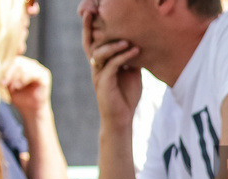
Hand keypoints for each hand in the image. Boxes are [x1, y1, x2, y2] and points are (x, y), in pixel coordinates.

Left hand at [2, 56, 51, 118]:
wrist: (30, 109)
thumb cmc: (18, 96)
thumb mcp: (6, 83)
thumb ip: (2, 73)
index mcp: (20, 62)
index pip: (10, 57)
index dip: (3, 66)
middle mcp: (29, 62)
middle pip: (16, 61)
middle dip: (8, 73)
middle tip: (4, 84)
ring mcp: (38, 67)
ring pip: (23, 66)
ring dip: (15, 78)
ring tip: (13, 87)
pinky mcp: (44, 75)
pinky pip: (33, 73)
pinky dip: (24, 79)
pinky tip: (19, 86)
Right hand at [81, 11, 141, 129]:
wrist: (121, 119)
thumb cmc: (126, 96)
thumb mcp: (131, 73)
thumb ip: (131, 58)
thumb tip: (139, 44)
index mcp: (100, 62)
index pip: (94, 40)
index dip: (91, 26)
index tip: (94, 10)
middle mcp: (96, 66)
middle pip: (88, 42)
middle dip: (89, 26)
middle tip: (93, 11)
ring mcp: (98, 74)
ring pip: (99, 53)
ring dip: (113, 44)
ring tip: (128, 40)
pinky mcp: (104, 83)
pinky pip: (112, 66)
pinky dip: (123, 57)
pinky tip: (134, 51)